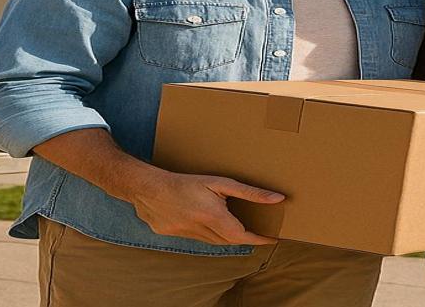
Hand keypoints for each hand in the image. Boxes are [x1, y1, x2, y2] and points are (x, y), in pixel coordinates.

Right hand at [123, 170, 283, 245]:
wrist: (147, 187)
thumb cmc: (185, 181)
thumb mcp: (220, 182)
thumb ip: (250, 193)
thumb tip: (277, 199)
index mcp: (213, 217)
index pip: (243, 236)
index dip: (259, 239)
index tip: (271, 239)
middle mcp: (200, 230)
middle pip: (229, 241)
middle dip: (244, 238)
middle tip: (257, 233)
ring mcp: (185, 234)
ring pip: (213, 242)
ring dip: (226, 236)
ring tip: (236, 228)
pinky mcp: (173, 234)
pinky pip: (197, 238)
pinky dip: (207, 234)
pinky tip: (206, 223)